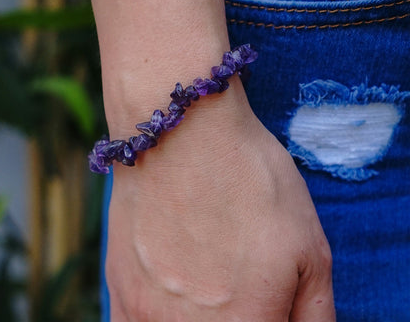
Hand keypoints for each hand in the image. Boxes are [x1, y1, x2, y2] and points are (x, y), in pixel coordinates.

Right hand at [105, 83, 334, 320]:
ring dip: (198, 318)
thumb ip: (314, 314)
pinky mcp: (121, 290)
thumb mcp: (310, 246)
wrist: (184, 131)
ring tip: (206, 277)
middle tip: (237, 279)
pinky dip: (158, 320)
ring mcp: (147, 315)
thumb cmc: (250, 178)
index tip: (268, 297)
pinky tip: (170, 297)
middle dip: (238, 313)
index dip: (272, 315)